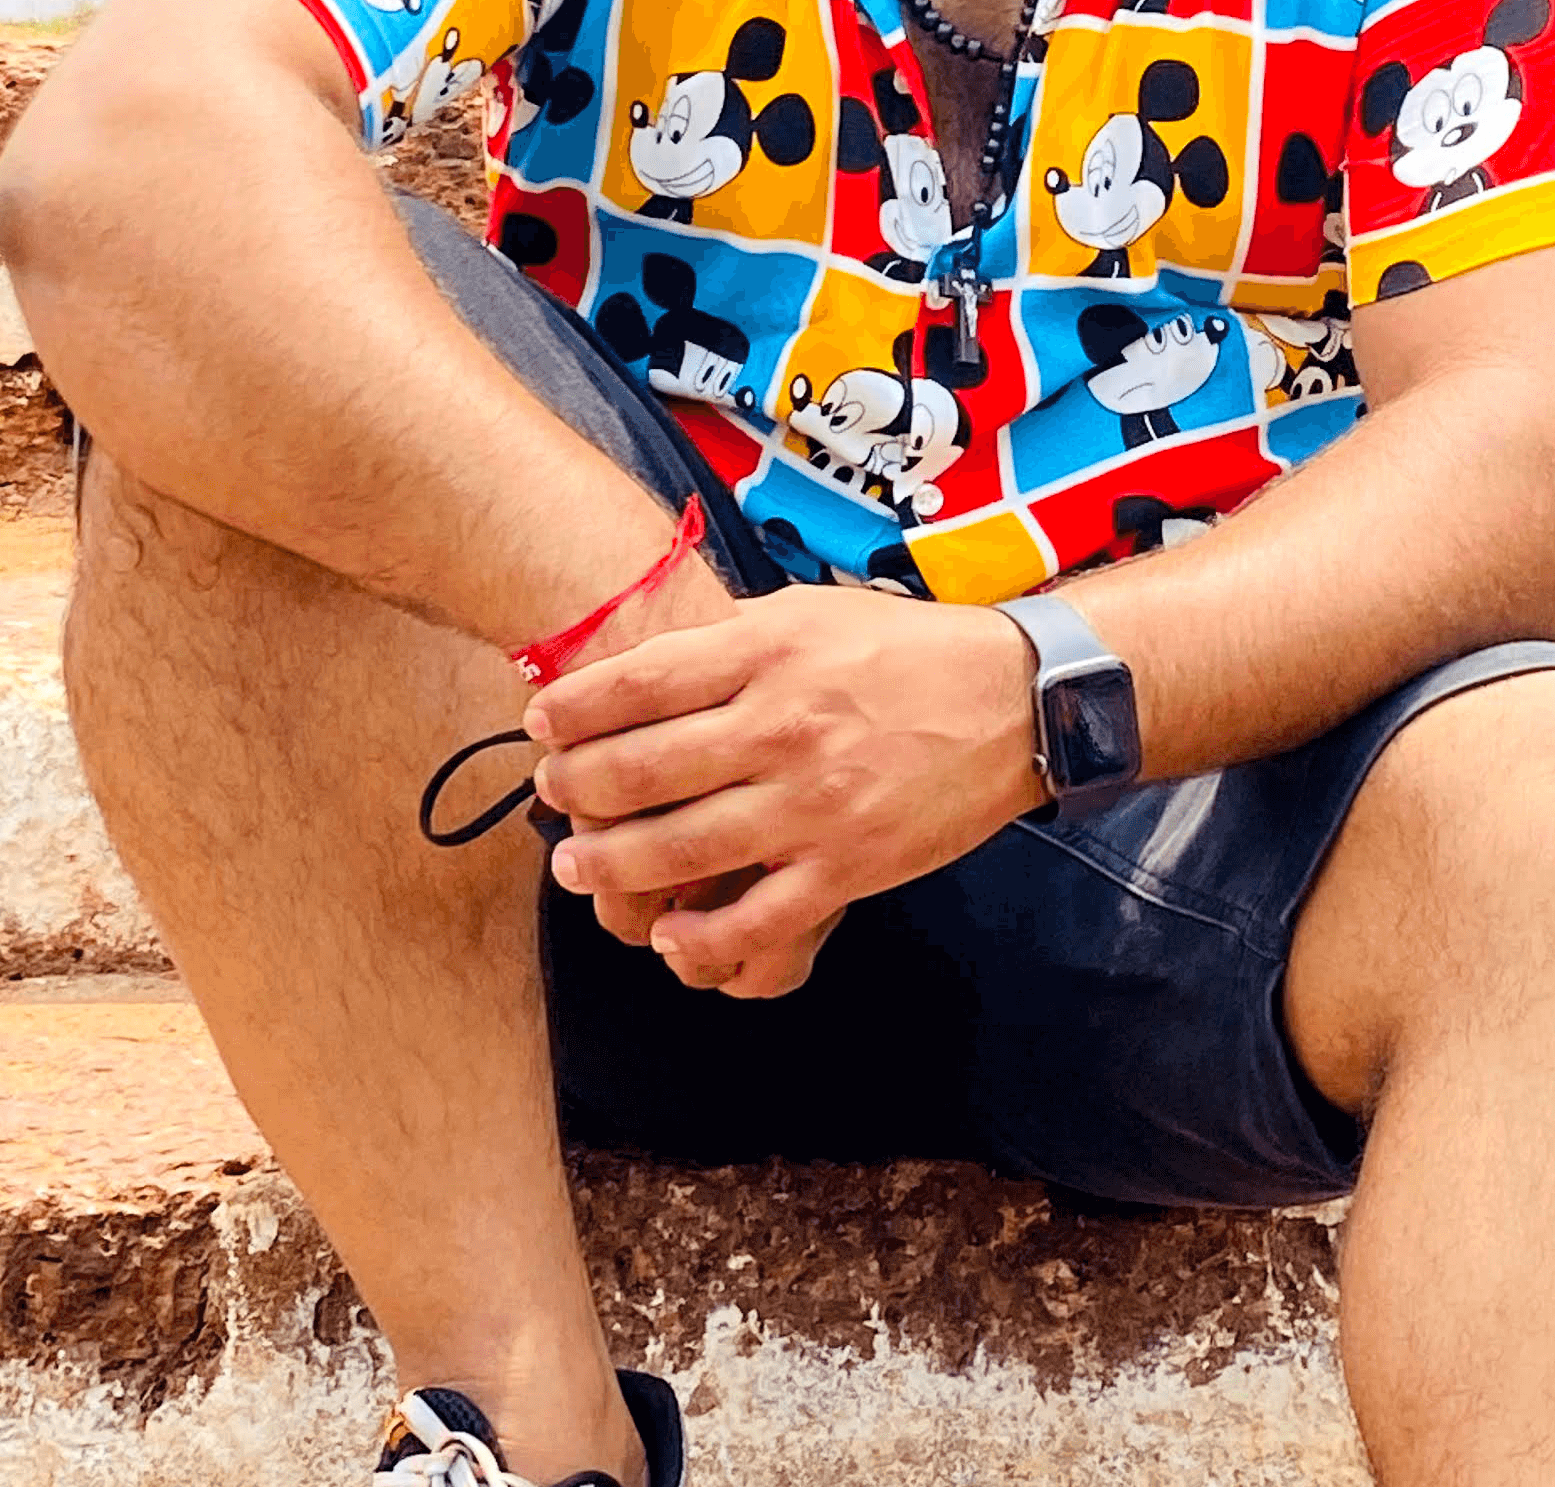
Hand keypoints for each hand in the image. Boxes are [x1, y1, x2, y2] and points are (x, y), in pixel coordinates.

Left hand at [528, 586, 1044, 996]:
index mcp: (771, 653)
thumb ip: (732, 639)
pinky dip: (701, 941)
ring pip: (681, 850)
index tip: (540, 724)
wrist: (1014, 699)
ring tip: (576, 865)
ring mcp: (814, 802)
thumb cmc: (905, 648)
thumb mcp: (811, 613)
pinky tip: (667, 939)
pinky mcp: (849, 865)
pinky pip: (756, 919)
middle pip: (644, 769)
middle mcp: (784, 725)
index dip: (576, 708)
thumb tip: (646, 663)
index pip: (643, 681)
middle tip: (549, 796)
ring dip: (612, 865)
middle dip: (577, 789)